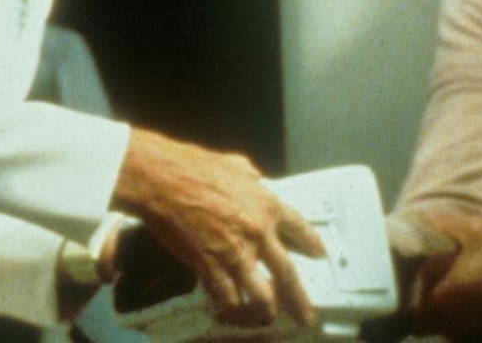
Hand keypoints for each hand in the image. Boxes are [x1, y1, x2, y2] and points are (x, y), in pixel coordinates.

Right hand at [114, 128, 325, 327]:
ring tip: (269, 317)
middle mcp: (258, 233)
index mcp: (267, 206)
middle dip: (300, 299)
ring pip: (263, 296)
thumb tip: (256, 180)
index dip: (312, 245)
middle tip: (306, 315)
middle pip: (288, 274)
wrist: (162, 180)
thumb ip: (251, 177)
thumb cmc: (193, 166)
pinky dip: (230, 306)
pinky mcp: (211, 267)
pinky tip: (231, 310)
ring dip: (267, 310)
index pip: (301, 231)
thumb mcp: (235, 164)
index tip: (318, 254)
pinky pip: (228, 297)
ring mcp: (236, 253)